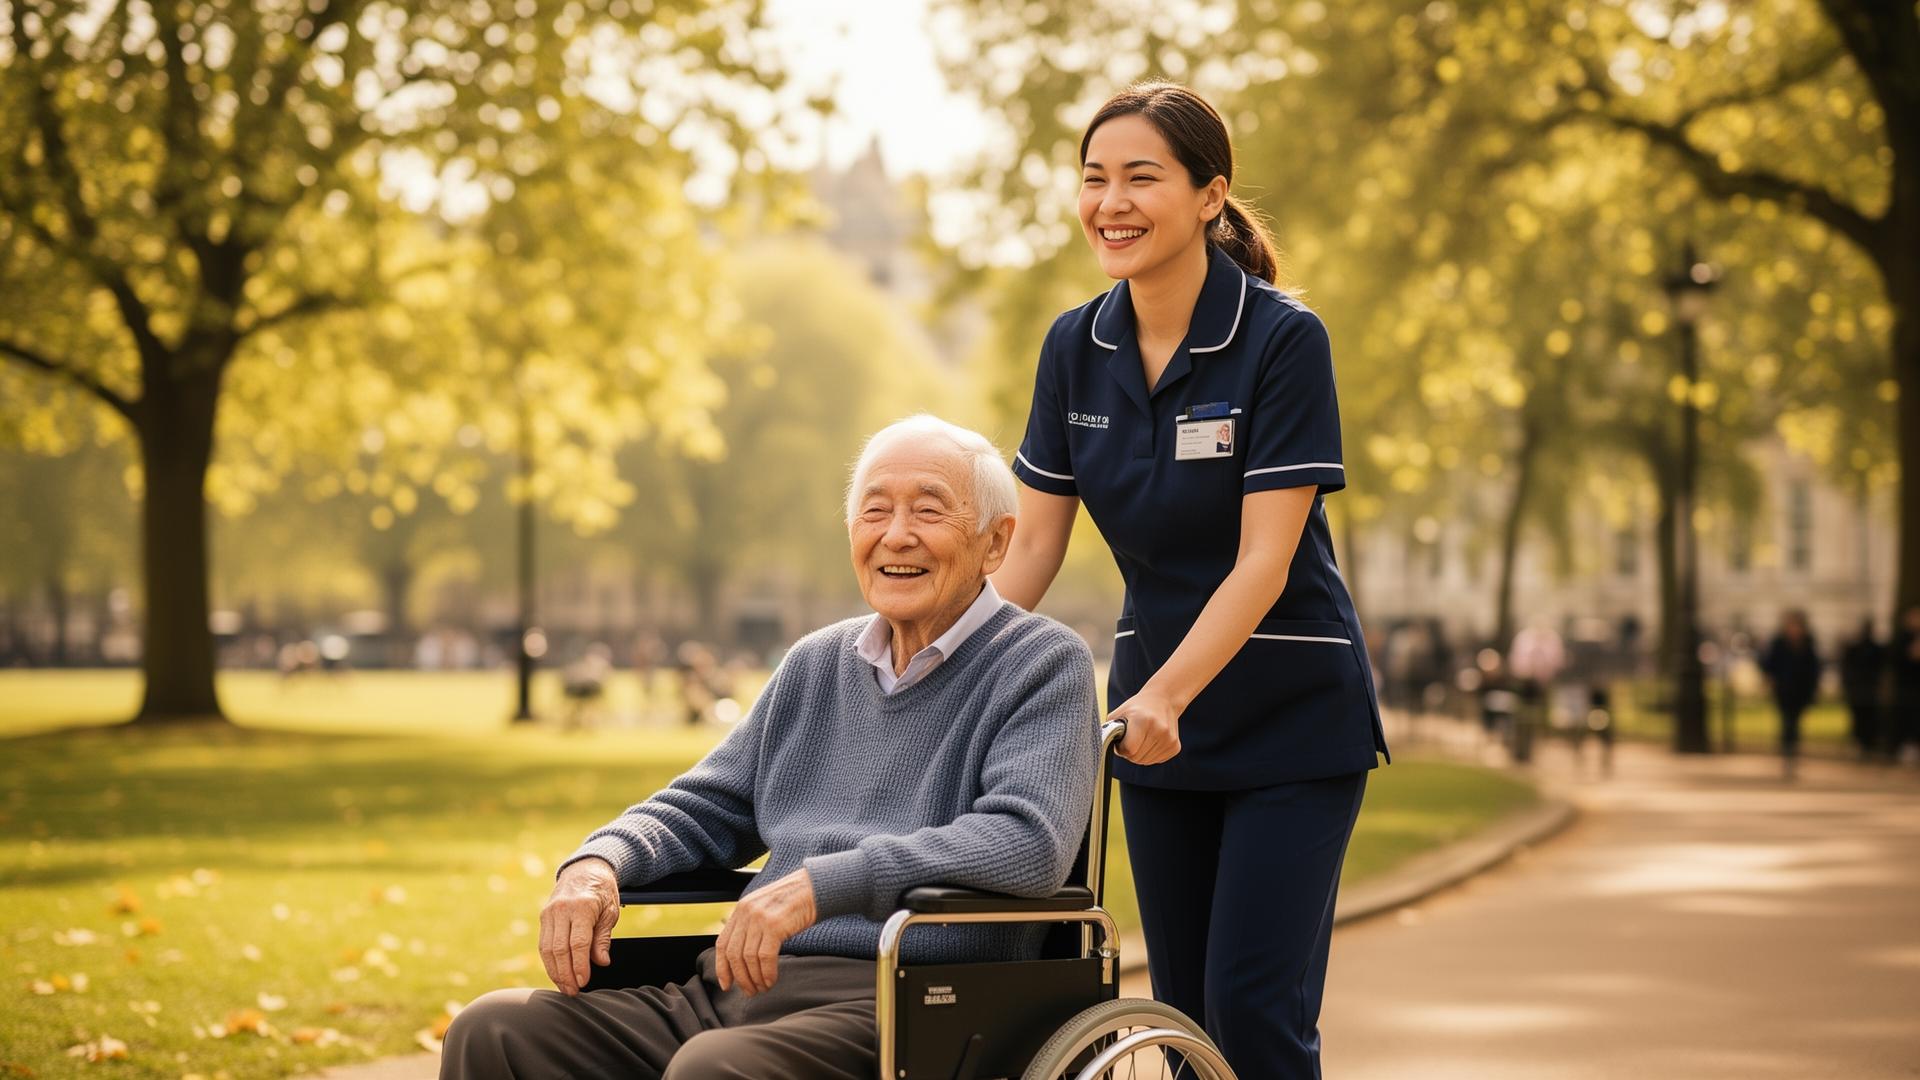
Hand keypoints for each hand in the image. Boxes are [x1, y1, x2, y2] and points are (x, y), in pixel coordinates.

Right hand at [539, 857, 620, 995]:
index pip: (577, 942)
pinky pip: (543, 944)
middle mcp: (561, 909)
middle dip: (565, 974)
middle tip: (573, 992)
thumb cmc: (602, 892)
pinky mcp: (543, 917)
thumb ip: (603, 938)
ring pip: (546, 949)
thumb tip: (601, 963)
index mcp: (581, 906)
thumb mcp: (610, 911)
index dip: (580, 965)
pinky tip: (557, 975)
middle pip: (559, 949)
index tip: (584, 982)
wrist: (584, 869)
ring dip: (555, 972)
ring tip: (565, 988)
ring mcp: (549, 913)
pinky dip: (549, 962)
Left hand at [714, 868, 817, 996]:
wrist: (814, 887)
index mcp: (741, 909)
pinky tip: (771, 980)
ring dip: (755, 978)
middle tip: (749, 992)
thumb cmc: (793, 900)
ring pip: (749, 958)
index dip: (722, 967)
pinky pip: (765, 957)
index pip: (722, 943)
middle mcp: (747, 913)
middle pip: (734, 954)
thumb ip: (751, 925)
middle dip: (740, 978)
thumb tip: (742, 956)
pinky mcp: (775, 925)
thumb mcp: (765, 907)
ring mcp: (760, 918)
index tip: (726, 984)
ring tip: (763, 988)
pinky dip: (767, 973)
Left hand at [1111, 688, 1182, 765]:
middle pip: (1136, 758)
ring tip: (1141, 738)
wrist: (1163, 700)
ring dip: (1139, 754)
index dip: (1122, 748)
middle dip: (1129, 752)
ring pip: (1146, 761)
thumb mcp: (1118, 714)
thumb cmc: (1136, 708)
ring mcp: (1169, 739)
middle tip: (1131, 739)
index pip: (1129, 750)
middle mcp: (1159, 730)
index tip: (1122, 739)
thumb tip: (1100, 747)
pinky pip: (1156, 760)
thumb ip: (1108, 731)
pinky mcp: (1175, 746)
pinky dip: (1150, 754)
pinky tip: (1151, 740)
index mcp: (1143, 720)